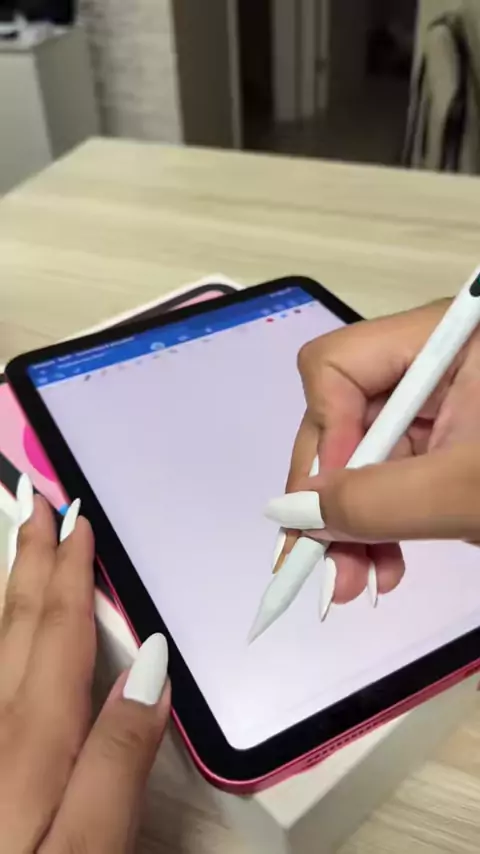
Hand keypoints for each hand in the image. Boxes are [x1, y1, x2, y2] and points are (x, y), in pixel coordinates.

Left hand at [0, 480, 169, 852]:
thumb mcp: (87, 853)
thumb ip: (118, 760)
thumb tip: (149, 665)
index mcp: (30, 740)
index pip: (57, 634)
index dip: (70, 574)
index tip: (75, 517)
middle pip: (15, 627)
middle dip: (30, 560)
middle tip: (36, 500)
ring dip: (9, 589)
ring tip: (21, 544)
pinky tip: (0, 634)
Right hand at [266, 299, 479, 611]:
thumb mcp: (468, 490)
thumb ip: (377, 502)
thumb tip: (292, 515)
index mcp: (444, 339)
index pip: (337, 367)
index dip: (322, 438)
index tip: (327, 510)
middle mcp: (432, 362)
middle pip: (343, 417)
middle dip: (333, 498)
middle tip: (327, 571)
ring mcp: (443, 403)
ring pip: (365, 455)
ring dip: (356, 522)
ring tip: (362, 583)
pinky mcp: (453, 440)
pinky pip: (397, 476)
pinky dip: (386, 522)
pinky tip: (388, 564)